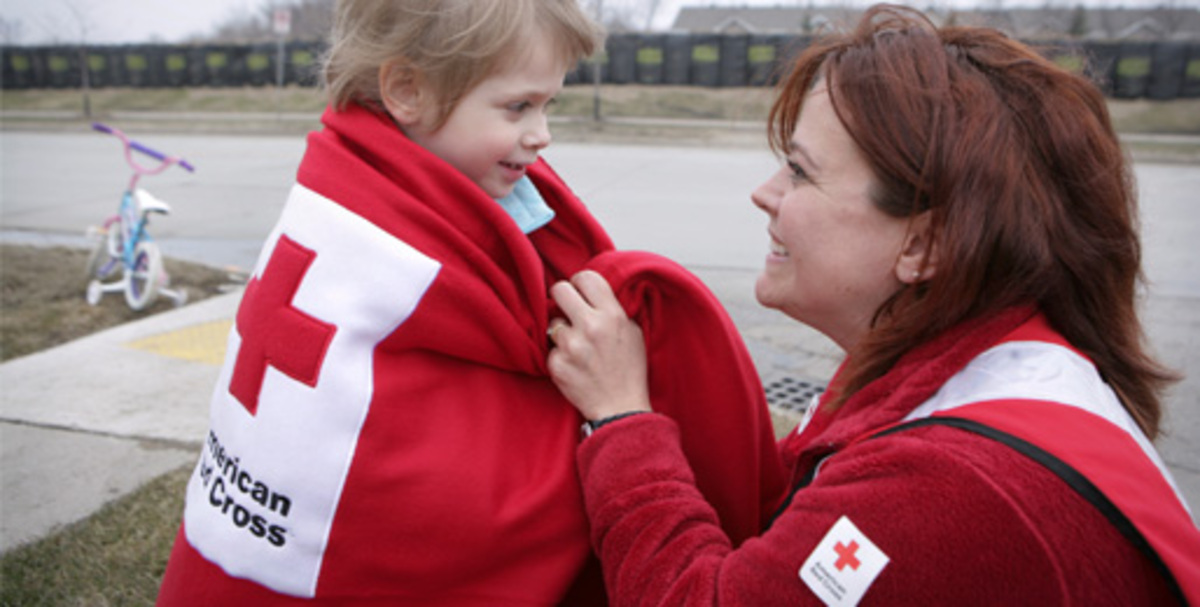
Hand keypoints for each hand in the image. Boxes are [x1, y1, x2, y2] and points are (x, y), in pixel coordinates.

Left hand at [548, 270, 650, 420]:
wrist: (620, 408)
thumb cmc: (628, 370)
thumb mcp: (633, 332)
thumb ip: (613, 309)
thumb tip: (592, 292)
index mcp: (612, 315)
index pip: (585, 277)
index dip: (580, 283)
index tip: (580, 292)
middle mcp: (590, 327)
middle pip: (559, 290)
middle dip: (562, 298)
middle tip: (568, 310)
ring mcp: (571, 346)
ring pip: (553, 322)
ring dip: (561, 332)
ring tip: (577, 347)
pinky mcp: (556, 364)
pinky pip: (550, 349)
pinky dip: (559, 355)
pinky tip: (574, 365)